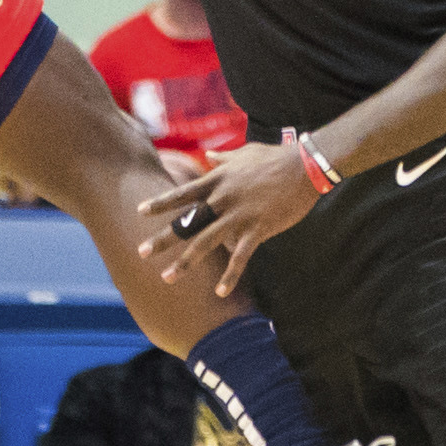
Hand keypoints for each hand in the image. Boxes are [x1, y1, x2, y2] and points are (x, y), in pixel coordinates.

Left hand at [144, 135, 326, 294]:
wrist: (306, 166)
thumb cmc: (277, 157)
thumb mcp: (246, 153)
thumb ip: (225, 157)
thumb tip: (210, 155)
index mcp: (218, 180)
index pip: (183, 194)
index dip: (161, 203)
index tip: (140, 211)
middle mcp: (223, 199)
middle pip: (187, 222)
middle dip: (163, 238)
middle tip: (141, 252)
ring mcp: (239, 215)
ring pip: (205, 242)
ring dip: (184, 262)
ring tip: (167, 278)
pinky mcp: (258, 229)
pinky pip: (240, 257)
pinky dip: (229, 275)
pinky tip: (220, 292)